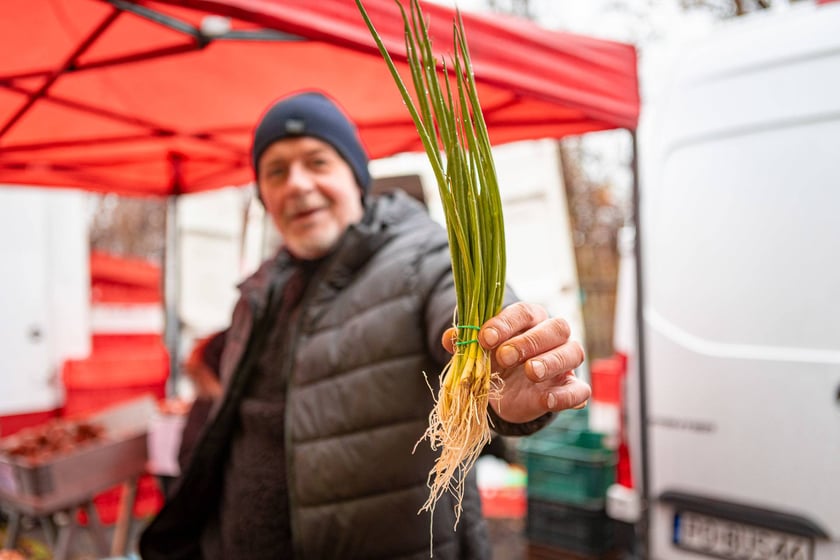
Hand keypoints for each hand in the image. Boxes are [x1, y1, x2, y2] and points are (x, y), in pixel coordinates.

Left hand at [442, 302, 588, 423]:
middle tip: (505, 356)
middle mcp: (553, 336)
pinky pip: (580, 390)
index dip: (505, 323)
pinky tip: (547, 400)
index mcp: (529, 320)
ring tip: (530, 371)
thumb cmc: (495, 363)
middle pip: (555, 327)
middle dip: (529, 341)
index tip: (485, 338)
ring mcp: (565, 363)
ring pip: (573, 352)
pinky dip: (566, 395)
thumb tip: (450, 337)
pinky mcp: (571, 388)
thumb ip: (466, 344)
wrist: (506, 394)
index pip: (524, 312)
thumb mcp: (478, 353)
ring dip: (552, 361)